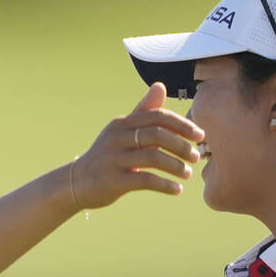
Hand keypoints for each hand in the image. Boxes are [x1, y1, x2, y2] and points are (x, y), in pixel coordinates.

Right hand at [67, 82, 203, 210]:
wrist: (76, 183)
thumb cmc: (107, 156)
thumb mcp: (122, 131)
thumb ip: (143, 111)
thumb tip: (160, 86)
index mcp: (122, 123)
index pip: (157, 116)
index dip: (182, 124)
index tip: (199, 135)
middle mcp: (116, 138)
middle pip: (157, 135)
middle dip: (181, 145)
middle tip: (196, 156)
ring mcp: (113, 159)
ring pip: (153, 157)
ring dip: (176, 166)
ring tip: (188, 174)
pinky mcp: (113, 181)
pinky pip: (145, 180)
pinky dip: (165, 185)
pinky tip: (177, 190)